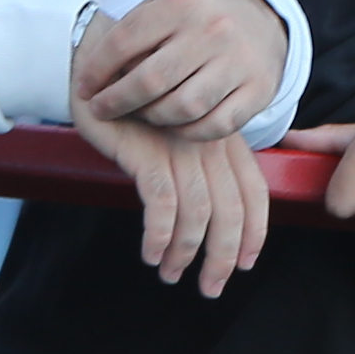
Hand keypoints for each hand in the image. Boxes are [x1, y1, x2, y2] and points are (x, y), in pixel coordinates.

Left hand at [74, 0, 288, 139]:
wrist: (263, 19)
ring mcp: (238, 61)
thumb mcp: (168, 2)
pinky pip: (213, 126)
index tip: (84, 87)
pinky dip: (188, 132)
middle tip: (102, 109)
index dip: (96, 70)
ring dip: (153, 118)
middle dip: (116, 101)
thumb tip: (92, 71)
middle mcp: (213, 29)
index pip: (124, 42)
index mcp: (182, 1)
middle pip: (150, 81)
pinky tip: (176, 124)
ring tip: (143, 114)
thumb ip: (134, 29)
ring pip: (181, 109)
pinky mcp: (258, 90)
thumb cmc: (201, 15)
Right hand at [76, 108, 268, 297]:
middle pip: (231, 210)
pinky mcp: (148, 150)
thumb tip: (209, 216)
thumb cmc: (137, 103)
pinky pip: (163, 203)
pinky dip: (159, 235)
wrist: (99, 66)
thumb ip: (199, 163)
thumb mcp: (178, 130)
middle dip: (224, 257)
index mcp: (224, 138)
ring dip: (185, 252)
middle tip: (210, 287)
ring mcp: (180, 145)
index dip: (255, 231)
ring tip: (169, 273)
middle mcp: (209, 142)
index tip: (246, 264)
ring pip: (199, 213)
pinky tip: (151, 252)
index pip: (254, 190)